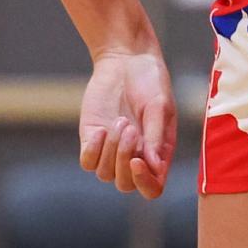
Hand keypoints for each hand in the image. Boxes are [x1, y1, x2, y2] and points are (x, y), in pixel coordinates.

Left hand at [79, 47, 175, 198]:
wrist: (126, 60)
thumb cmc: (150, 81)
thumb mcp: (159, 106)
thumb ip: (156, 137)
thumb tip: (155, 167)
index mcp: (158, 153)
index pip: (152, 188)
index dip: (144, 183)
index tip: (136, 161)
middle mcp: (136, 156)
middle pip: (126, 185)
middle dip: (123, 159)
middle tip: (128, 127)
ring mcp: (112, 150)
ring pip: (105, 174)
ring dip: (111, 150)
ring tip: (119, 120)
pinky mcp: (92, 140)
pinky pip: (87, 163)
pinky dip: (93, 150)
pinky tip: (100, 129)